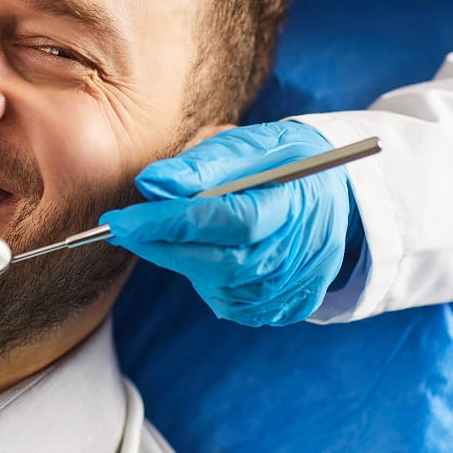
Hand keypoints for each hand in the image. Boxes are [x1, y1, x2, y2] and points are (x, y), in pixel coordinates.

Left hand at [100, 122, 358, 326]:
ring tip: (175, 230)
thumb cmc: (280, 161)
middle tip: (123, 227)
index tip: (119, 220)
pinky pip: (231, 303)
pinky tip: (207, 252)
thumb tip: (150, 183)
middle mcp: (299, 253)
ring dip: (183, 260)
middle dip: (161, 246)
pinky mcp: (289, 307)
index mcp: (293, 202)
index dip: (169, 222)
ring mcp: (296, 286)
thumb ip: (201, 165)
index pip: (227, 219)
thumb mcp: (248, 145)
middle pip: (219, 262)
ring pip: (219, 286)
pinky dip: (207, 279)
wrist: (333, 192)